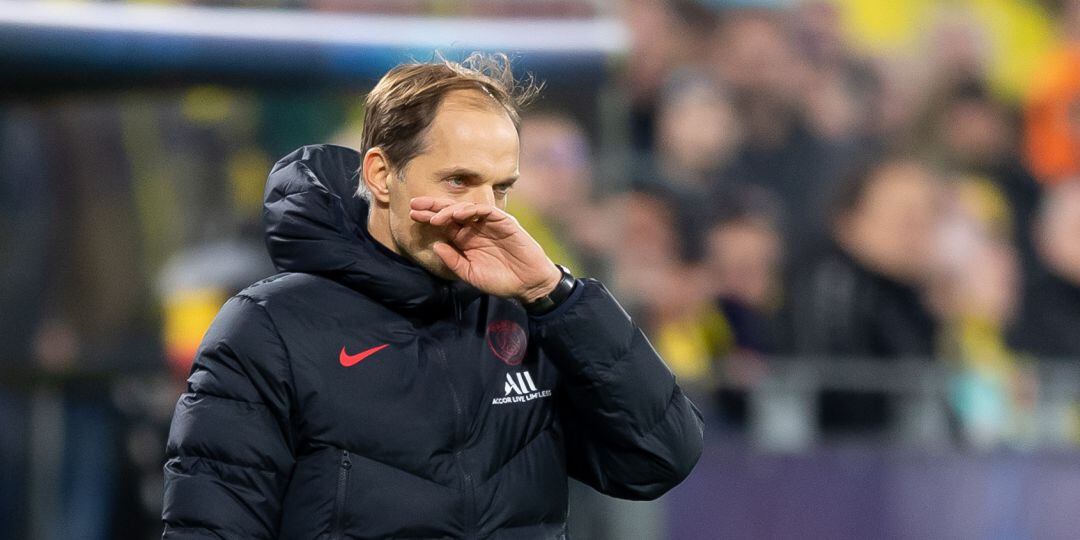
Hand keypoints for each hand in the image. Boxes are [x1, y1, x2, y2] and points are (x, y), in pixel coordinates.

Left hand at [410, 197, 560, 302]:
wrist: (528, 284)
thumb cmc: (500, 280)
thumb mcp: (470, 274)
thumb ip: (453, 261)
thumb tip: (435, 246)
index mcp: (466, 240)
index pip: (445, 224)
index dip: (429, 217)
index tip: (412, 215)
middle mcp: (476, 228)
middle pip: (452, 212)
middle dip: (433, 206)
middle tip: (415, 205)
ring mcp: (490, 224)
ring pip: (466, 208)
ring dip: (449, 210)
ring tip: (435, 217)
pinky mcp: (504, 222)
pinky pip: (486, 211)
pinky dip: (471, 210)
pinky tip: (457, 215)